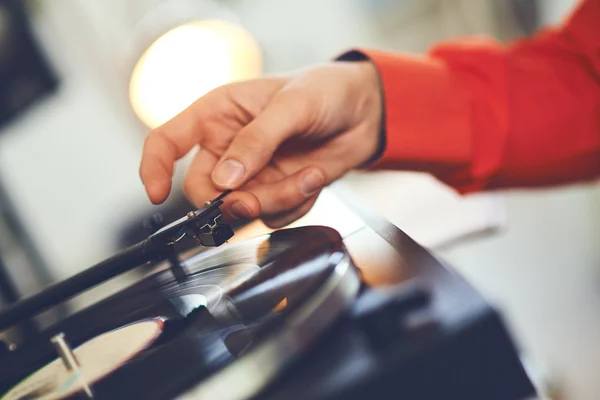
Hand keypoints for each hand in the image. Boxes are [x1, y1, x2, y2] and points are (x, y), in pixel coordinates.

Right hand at [139, 60, 381, 227]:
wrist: (365, 112)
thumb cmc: (324, 90)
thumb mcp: (291, 106)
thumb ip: (257, 140)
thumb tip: (225, 179)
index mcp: (217, 115)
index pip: (167, 141)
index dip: (153, 168)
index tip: (156, 194)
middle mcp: (227, 147)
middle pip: (203, 191)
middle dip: (229, 200)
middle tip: (253, 199)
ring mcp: (251, 174)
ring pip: (241, 209)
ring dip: (276, 200)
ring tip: (309, 174)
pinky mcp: (275, 192)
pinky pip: (272, 216)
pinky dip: (295, 205)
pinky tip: (314, 178)